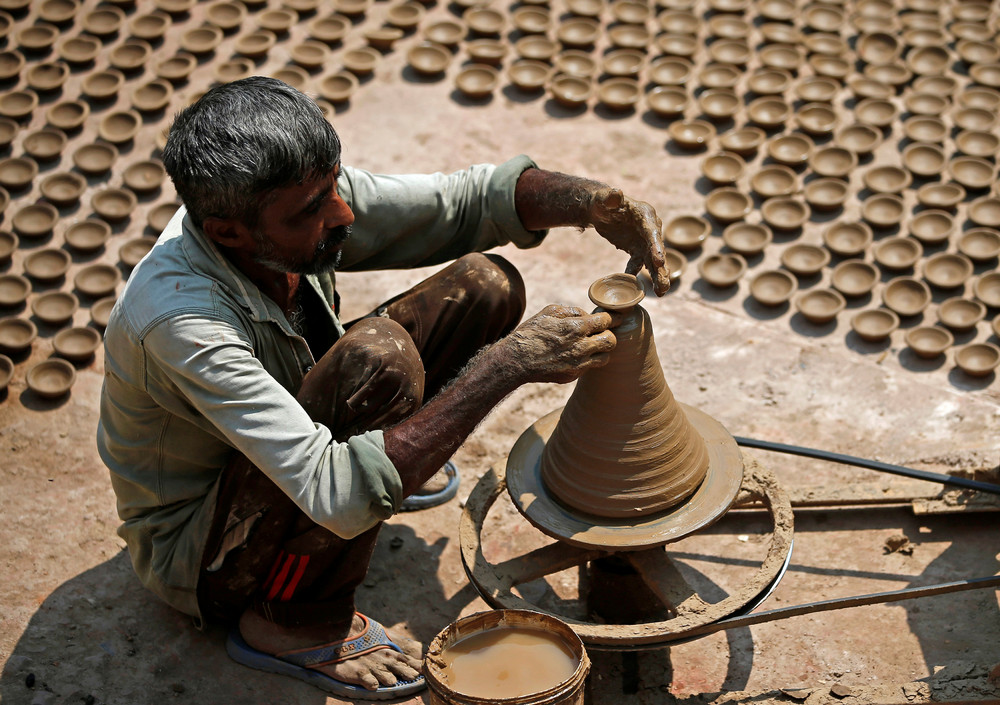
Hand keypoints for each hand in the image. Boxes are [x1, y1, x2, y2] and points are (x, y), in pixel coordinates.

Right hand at [500, 305, 618, 383]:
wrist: (517, 360)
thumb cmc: (532, 333)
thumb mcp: (549, 312)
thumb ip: (572, 311)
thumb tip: (587, 315)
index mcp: (576, 328)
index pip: (606, 321)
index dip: (610, 318)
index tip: (610, 317)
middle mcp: (581, 347)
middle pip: (611, 340)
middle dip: (608, 334)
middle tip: (600, 332)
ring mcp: (578, 364)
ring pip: (606, 357)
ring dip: (601, 350)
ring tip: (591, 345)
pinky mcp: (574, 375)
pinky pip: (590, 366)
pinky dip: (588, 360)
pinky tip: (577, 354)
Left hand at [589, 188, 670, 295]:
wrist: (601, 209)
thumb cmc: (603, 202)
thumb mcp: (603, 199)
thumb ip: (610, 197)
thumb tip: (617, 193)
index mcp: (645, 215)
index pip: (652, 233)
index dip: (656, 247)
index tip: (658, 262)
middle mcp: (650, 229)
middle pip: (657, 250)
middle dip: (661, 269)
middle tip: (663, 286)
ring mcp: (645, 240)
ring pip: (652, 260)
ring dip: (656, 276)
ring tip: (660, 293)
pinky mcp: (637, 249)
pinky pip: (638, 263)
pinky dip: (636, 274)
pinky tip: (635, 289)